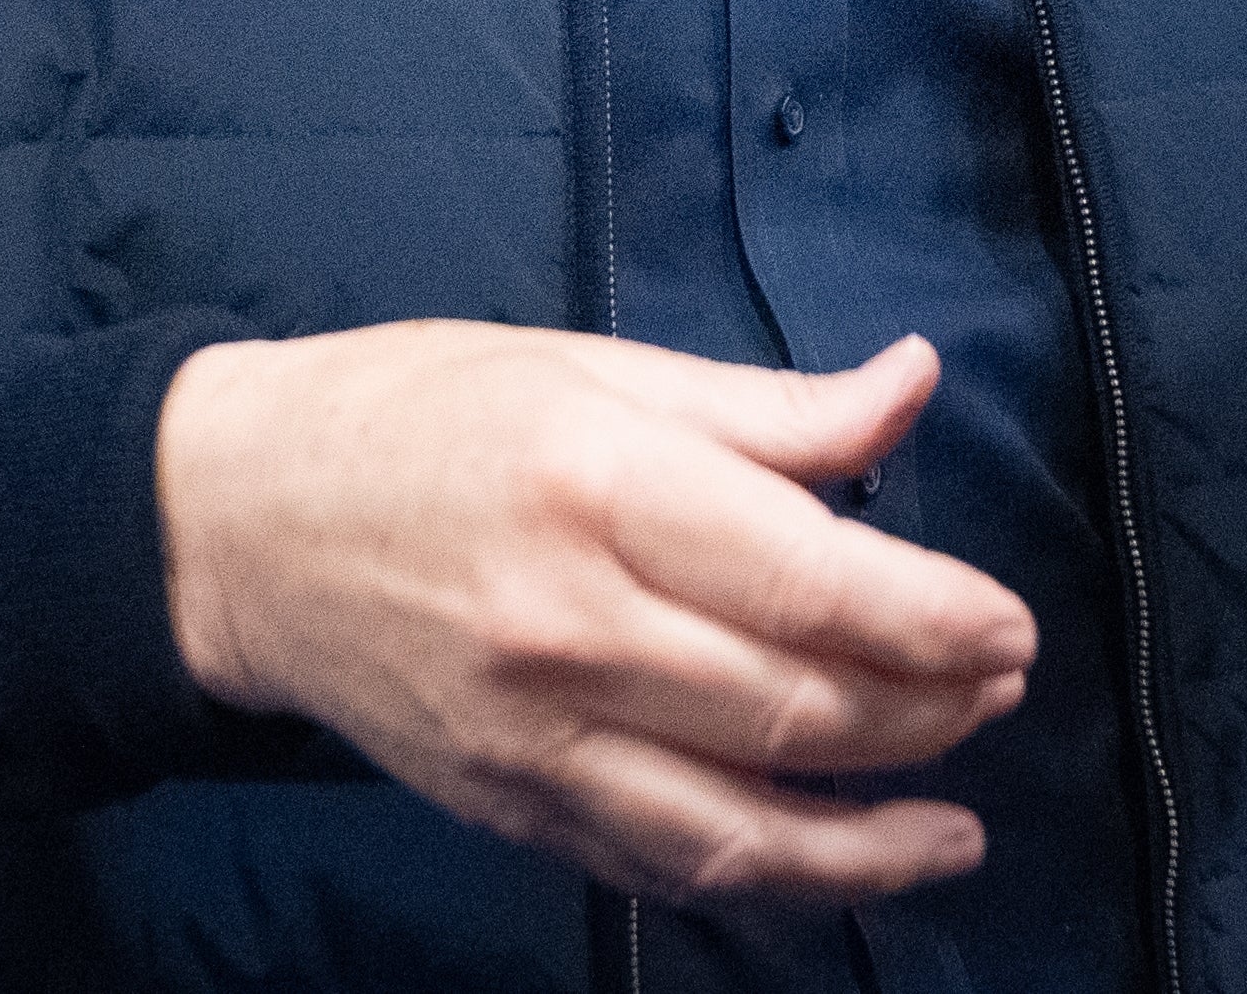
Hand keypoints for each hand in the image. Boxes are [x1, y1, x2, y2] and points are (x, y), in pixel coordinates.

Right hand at [156, 323, 1035, 906]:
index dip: (934, 618)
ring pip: (745, 824)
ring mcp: (535, 735)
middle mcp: (572, 624)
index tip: (1010, 624)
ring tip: (956, 819)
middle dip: (929, 709)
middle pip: (799, 708)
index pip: (811, 582)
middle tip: (1002, 685)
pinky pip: (665, 866)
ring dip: (874, 833)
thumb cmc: (419, 415)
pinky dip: (770, 880)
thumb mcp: (592, 366)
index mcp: (601, 485)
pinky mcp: (508, 804)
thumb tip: (914, 386)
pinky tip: (843, 867)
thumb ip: (766, 408)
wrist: (236, 522)